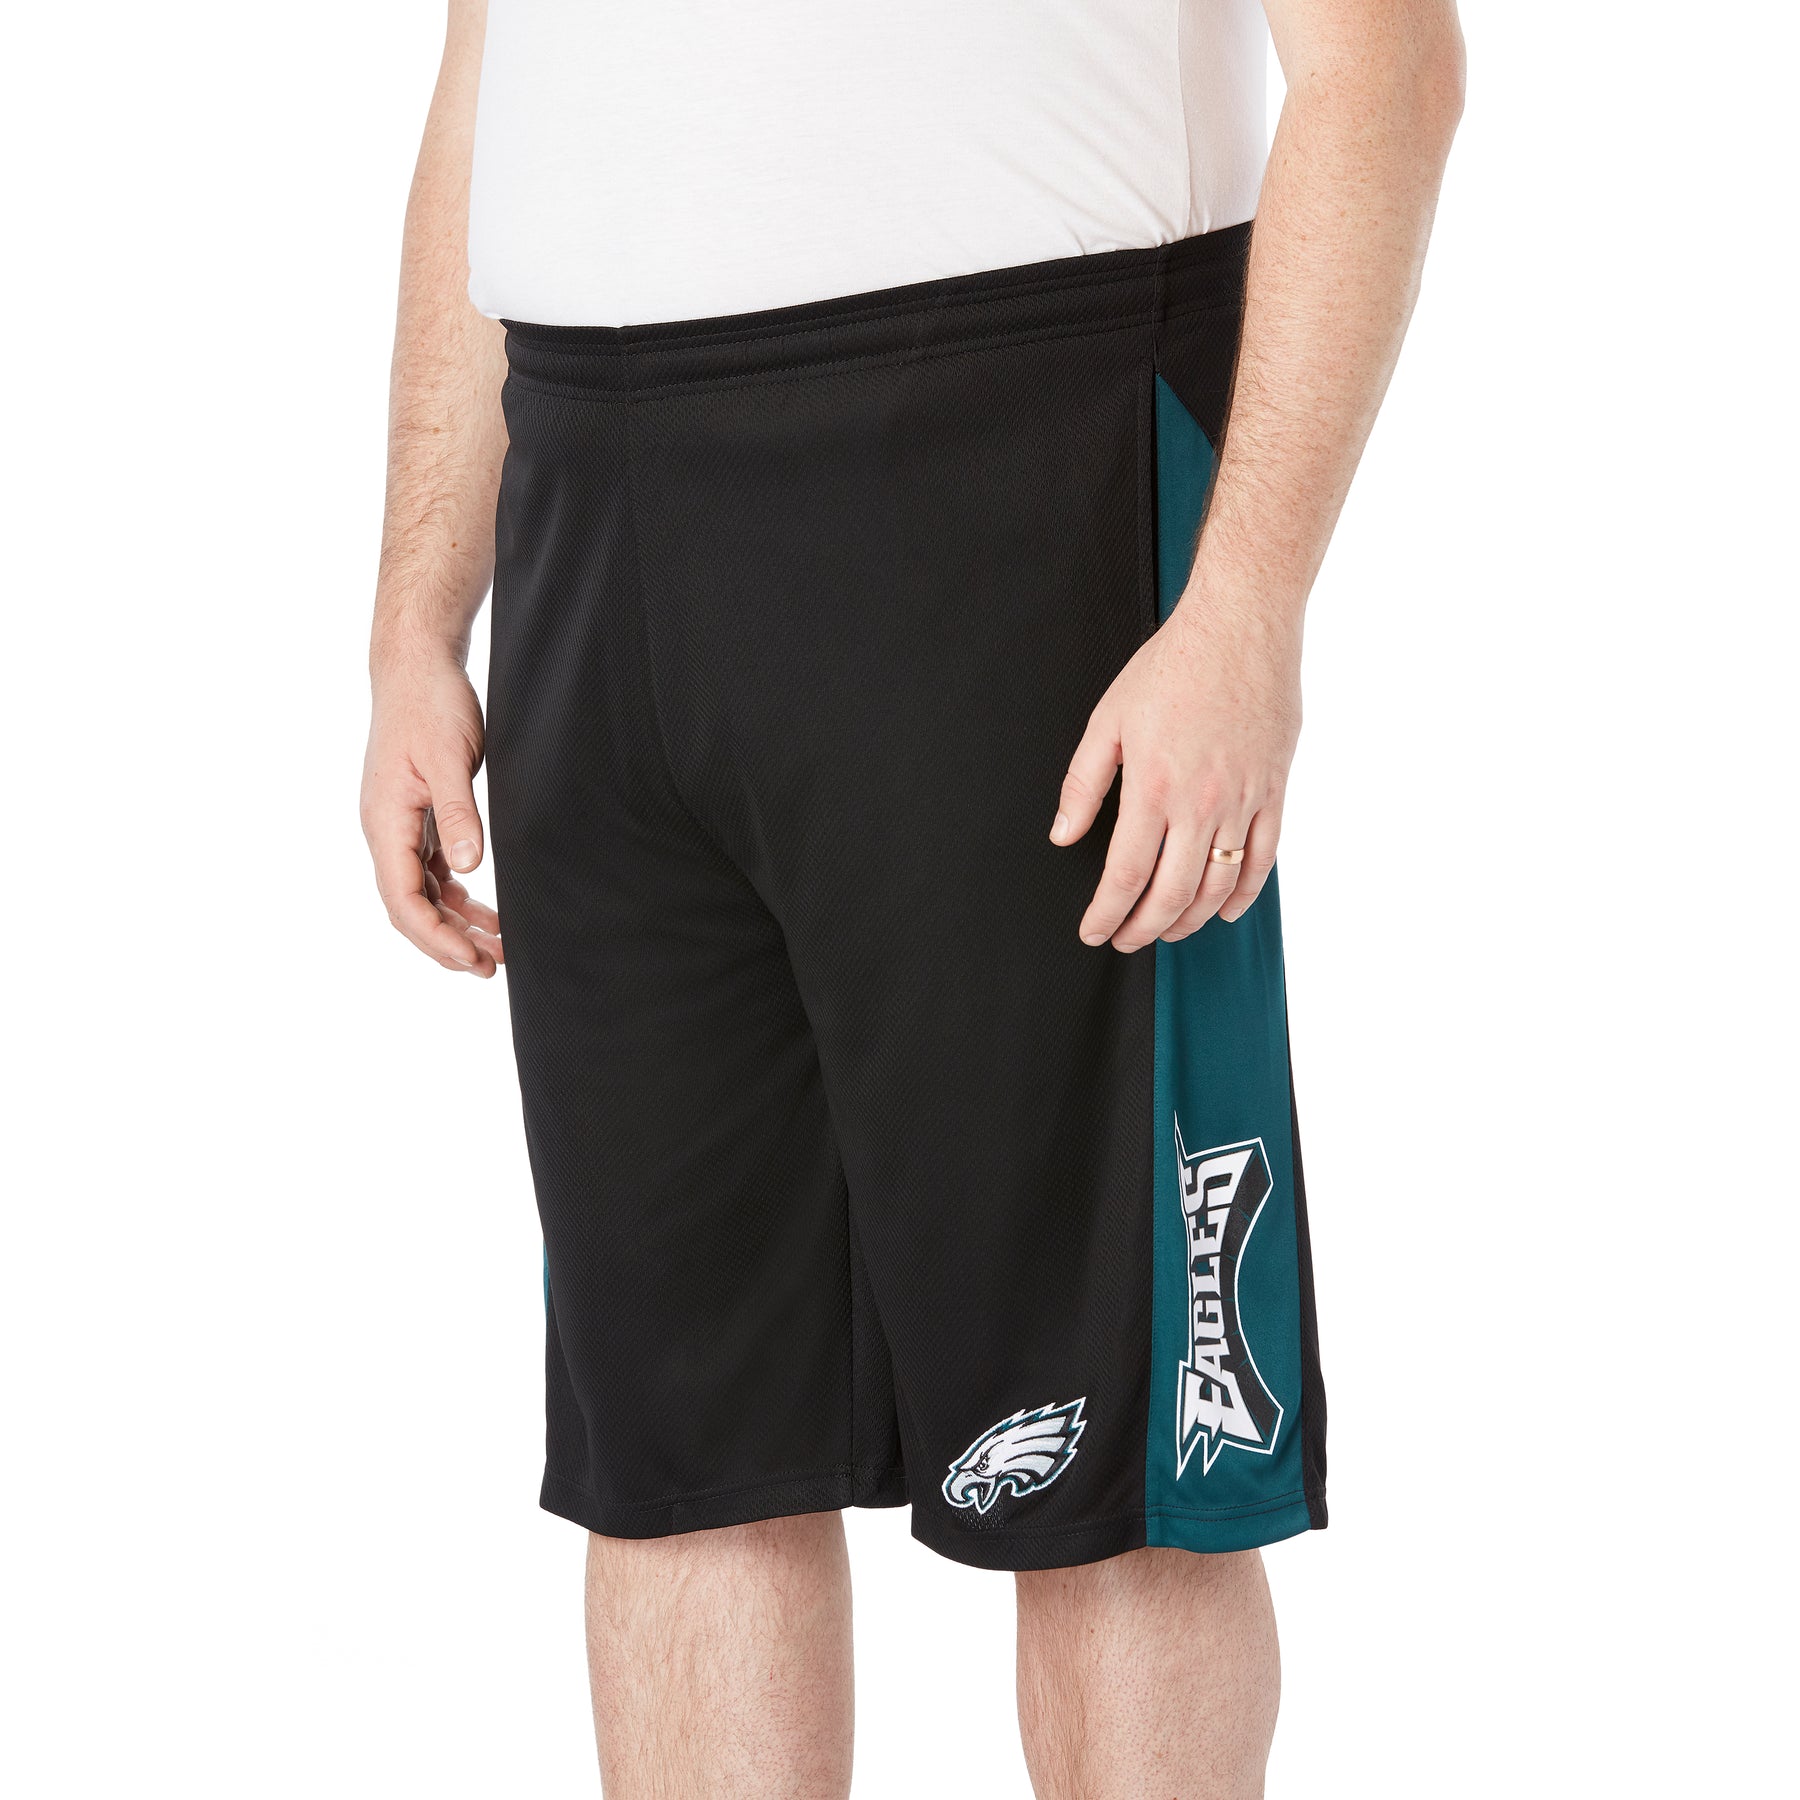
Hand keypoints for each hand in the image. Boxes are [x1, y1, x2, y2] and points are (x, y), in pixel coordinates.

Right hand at [360, 652, 502, 975]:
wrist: (417, 665)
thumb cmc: (430, 704)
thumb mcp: (450, 757)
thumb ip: (459, 813)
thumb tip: (469, 868)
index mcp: (385, 821)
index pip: (402, 898)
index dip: (435, 937)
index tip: (472, 960)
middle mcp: (386, 830)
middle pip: (409, 906)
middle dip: (446, 943)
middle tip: (491, 968)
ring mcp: (400, 824)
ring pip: (422, 892)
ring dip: (455, 923)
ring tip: (495, 950)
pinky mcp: (418, 815)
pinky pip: (432, 870)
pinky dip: (456, 895)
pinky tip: (485, 911)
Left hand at [1050, 594, 1300, 950]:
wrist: (1241, 625)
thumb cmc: (1171, 666)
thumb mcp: (1107, 720)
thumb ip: (1083, 784)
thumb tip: (1063, 835)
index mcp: (1152, 788)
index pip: (1124, 876)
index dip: (1106, 914)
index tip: (1094, 932)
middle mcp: (1200, 804)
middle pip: (1171, 894)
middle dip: (1144, 928)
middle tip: (1125, 940)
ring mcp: (1243, 801)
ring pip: (1218, 886)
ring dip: (1190, 919)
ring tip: (1167, 929)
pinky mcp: (1274, 791)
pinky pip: (1263, 860)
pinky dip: (1244, 894)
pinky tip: (1225, 910)